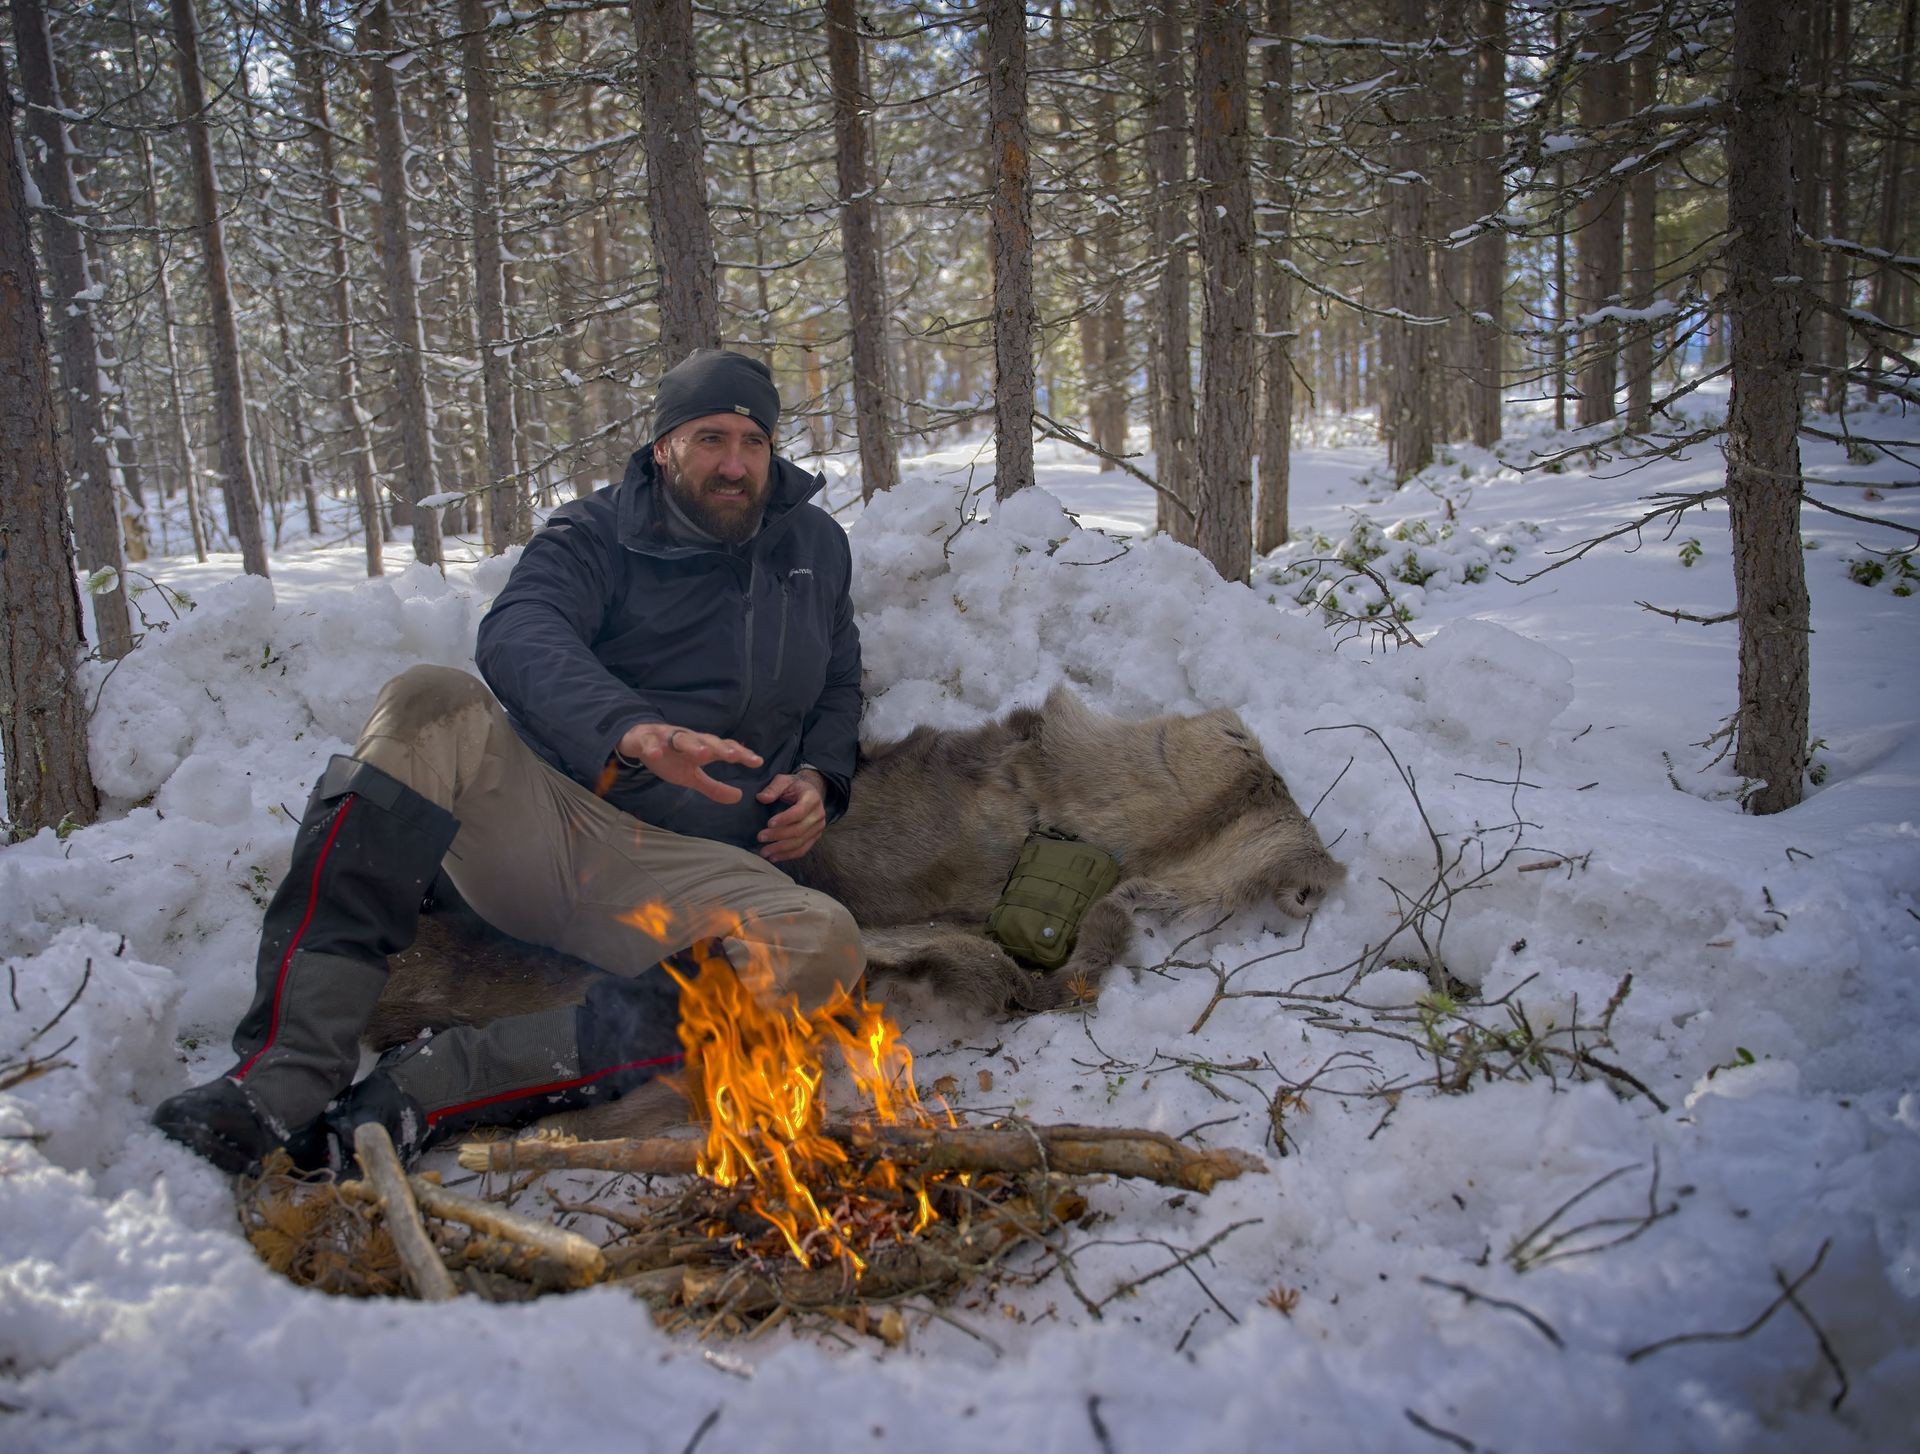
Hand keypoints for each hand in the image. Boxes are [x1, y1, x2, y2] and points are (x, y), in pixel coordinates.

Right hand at [618, 723, 762, 804]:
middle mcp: (688, 739)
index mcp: (701, 747)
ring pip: (681, 739)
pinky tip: (656, 754)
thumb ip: (713, 787)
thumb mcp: (691, 776)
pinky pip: (650, 742)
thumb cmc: (670, 757)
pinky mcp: (646, 739)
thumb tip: (739, 797)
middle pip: (706, 741)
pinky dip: (653, 747)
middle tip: (733, 755)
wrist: (638, 741)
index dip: (740, 754)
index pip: (724, 748)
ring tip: (704, 753)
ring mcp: (667, 737)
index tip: (757, 761)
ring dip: (693, 745)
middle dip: (719, 747)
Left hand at [754, 769, 827, 862]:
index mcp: (812, 798)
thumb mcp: (784, 780)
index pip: (799, 812)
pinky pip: (803, 849)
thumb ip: (773, 788)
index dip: (784, 819)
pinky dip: (788, 855)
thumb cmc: (795, 786)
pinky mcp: (815, 837)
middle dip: (778, 836)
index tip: (768, 823)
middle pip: (799, 830)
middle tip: (760, 838)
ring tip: (764, 852)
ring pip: (800, 842)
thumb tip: (761, 798)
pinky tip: (774, 858)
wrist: (811, 791)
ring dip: (781, 849)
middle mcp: (818, 814)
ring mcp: (818, 827)